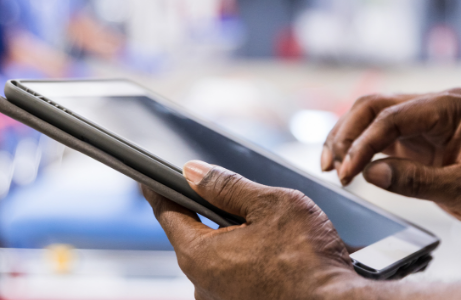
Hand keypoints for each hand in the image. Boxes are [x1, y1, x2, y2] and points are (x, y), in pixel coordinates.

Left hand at [142, 161, 363, 299]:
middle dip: (213, 216)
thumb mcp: (270, 205)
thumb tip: (193, 173)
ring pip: (219, 259)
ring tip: (273, 234)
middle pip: (195, 237)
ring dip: (236, 242)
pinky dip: (250, 262)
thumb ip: (227, 186)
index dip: (160, 190)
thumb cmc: (309, 260)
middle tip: (241, 202)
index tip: (151, 178)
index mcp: (199, 255)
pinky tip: (277, 256)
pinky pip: (237, 278)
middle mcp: (203, 286)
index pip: (167, 213)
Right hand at [321, 88, 460, 236]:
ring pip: (372, 118)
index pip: (393, 116)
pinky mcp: (420, 138)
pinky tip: (347, 166)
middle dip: (347, 134)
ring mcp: (427, 121)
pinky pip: (381, 135)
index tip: (346, 172)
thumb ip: (416, 181)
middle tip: (331, 167)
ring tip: (330, 166)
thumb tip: (371, 173)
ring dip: (348, 139)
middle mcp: (437, 106)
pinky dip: (361, 149)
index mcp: (452, 108)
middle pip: (375, 107)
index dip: (363, 144)